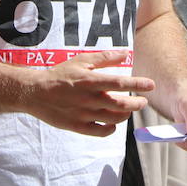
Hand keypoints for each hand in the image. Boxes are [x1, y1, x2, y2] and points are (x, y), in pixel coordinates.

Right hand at [25, 50, 155, 136]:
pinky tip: (112, 123)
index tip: (151, 85)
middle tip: (142, 101)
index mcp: (90, 81)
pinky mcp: (77, 126)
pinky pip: (100, 132)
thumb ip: (104, 58)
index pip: (121, 83)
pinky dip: (110, 128)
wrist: (35, 92)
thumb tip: (125, 53)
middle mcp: (89, 99)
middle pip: (122, 105)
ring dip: (125, 115)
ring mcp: (83, 114)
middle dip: (137, 104)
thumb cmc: (60, 74)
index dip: (139, 84)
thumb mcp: (81, 60)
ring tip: (127, 110)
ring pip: (114, 119)